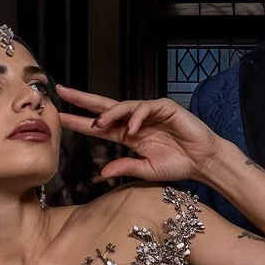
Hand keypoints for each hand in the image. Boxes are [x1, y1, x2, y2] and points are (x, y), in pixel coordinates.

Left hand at [55, 87, 239, 188]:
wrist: (203, 161)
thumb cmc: (179, 165)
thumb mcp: (147, 170)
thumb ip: (126, 167)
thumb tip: (103, 172)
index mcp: (129, 135)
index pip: (100, 127)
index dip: (80, 122)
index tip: (61, 118)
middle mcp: (136, 121)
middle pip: (104, 107)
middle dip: (83, 99)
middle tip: (62, 92)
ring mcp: (150, 112)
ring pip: (123, 106)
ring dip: (109, 114)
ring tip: (99, 124)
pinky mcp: (164, 107)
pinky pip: (145, 108)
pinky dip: (137, 117)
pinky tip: (133, 129)